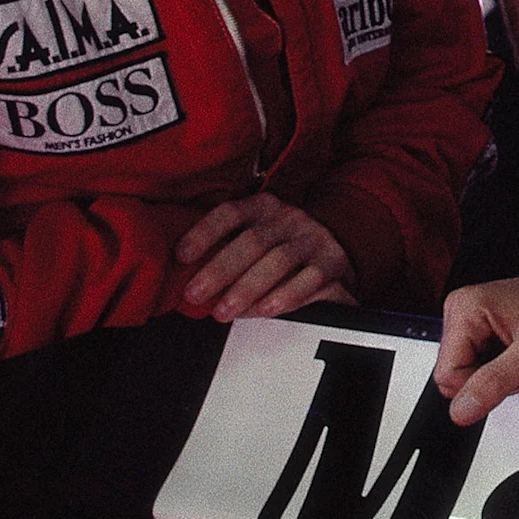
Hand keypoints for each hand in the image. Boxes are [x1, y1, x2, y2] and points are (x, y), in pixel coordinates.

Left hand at [175, 192, 355, 321]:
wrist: (337, 249)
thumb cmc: (281, 249)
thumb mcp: (256, 236)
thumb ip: (225, 248)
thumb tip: (182, 272)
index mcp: (263, 206)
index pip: (231, 213)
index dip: (204, 232)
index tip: (181, 256)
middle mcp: (290, 218)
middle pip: (253, 241)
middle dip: (220, 270)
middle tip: (196, 294)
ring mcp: (314, 239)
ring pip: (279, 261)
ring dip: (247, 288)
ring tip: (224, 311)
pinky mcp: (333, 263)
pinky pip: (310, 280)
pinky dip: (286, 296)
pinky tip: (265, 311)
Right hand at [433, 277, 518, 425]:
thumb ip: (495, 382)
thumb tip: (462, 409)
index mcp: (464, 310)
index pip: (448, 375)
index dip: (480, 387)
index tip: (513, 374)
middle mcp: (461, 311)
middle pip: (456, 375)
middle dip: (490, 381)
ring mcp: (470, 320)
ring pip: (468, 374)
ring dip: (497, 376)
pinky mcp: (480, 329)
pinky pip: (478, 365)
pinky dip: (500, 369)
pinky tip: (518, 357)